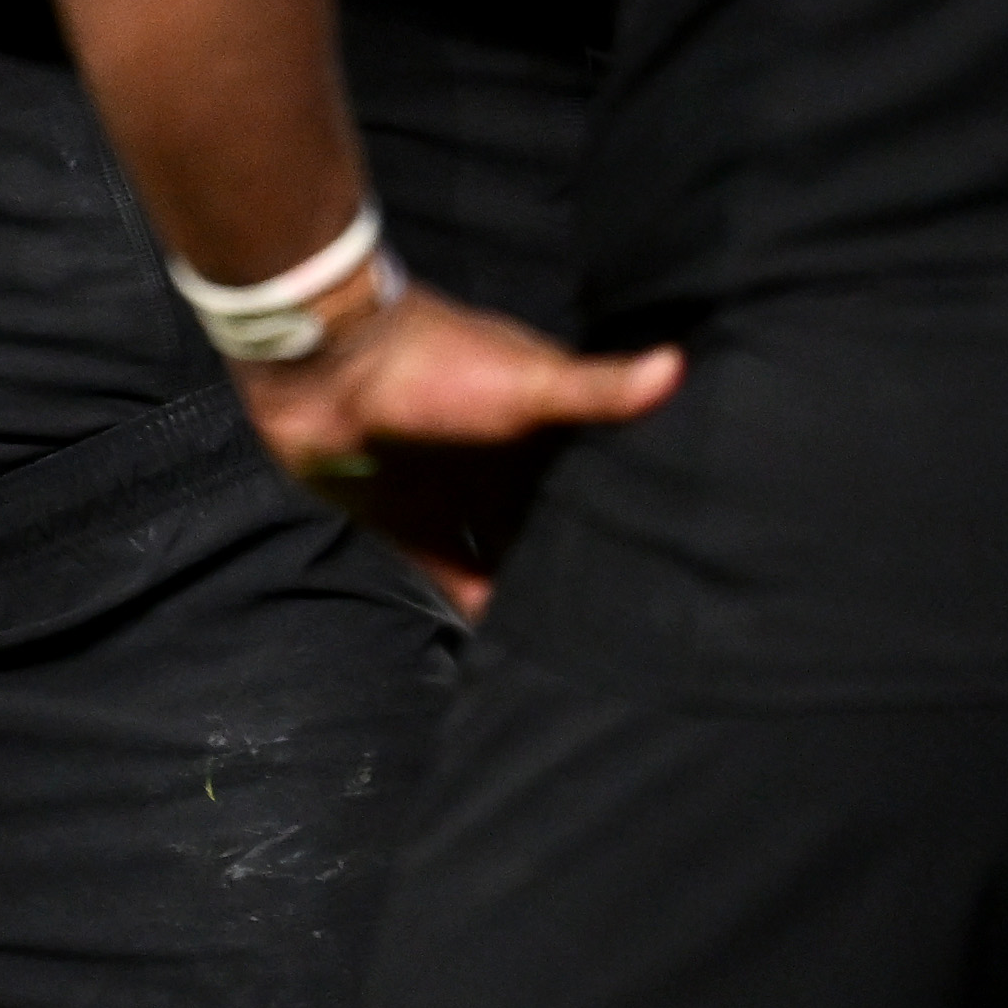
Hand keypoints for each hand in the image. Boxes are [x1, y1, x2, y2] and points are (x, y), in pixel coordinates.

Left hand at [236, 280, 681, 606]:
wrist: (329, 365)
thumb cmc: (437, 363)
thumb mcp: (529, 382)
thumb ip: (598, 389)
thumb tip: (678, 365)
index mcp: (541, 427)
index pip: (598, 477)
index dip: (631, 511)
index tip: (678, 559)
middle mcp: (506, 465)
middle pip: (557, 521)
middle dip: (588, 560)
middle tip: (638, 622)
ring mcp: (459, 496)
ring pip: (509, 553)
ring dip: (534, 588)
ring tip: (581, 644)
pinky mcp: (414, 526)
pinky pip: (454, 575)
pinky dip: (479, 607)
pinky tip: (507, 644)